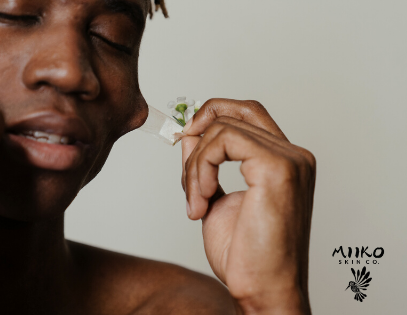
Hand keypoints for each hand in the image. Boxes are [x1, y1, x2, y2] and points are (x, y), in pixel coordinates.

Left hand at [181, 99, 314, 313]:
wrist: (263, 290)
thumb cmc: (246, 254)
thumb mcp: (214, 198)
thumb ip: (206, 164)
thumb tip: (189, 136)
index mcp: (284, 161)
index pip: (248, 113)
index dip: (212, 115)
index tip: (186, 139)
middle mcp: (293, 155)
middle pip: (235, 112)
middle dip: (198, 134)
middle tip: (183, 160)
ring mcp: (289, 159)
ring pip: (222, 128)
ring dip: (195, 165)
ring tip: (196, 201)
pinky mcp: (277, 168)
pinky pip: (223, 141)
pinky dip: (201, 168)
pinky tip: (202, 198)